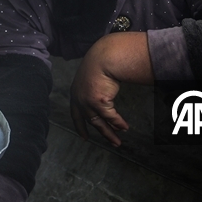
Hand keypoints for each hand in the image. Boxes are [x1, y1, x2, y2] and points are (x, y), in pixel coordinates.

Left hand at [69, 32, 154, 146]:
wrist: (103, 58)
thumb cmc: (100, 64)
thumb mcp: (91, 78)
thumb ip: (93, 90)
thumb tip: (104, 98)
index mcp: (75, 94)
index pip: (76, 115)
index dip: (80, 127)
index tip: (84, 137)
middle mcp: (79, 100)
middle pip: (91, 122)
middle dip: (103, 133)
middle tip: (111, 143)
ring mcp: (88, 102)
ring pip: (100, 123)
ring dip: (111, 133)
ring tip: (118, 141)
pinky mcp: (99, 102)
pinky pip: (111, 116)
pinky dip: (118, 123)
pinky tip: (125, 127)